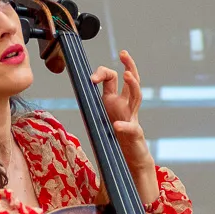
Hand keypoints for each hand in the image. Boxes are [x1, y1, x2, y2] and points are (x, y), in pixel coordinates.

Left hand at [89, 50, 152, 173]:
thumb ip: (90, 104)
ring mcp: (132, 119)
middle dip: (129, 65)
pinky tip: (117, 126)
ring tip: (127, 74)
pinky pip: (131, 129)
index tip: (92, 78)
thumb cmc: (113, 138)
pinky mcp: (135, 135)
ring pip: (137, 97)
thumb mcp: (99, 117)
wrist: (127, 160)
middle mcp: (126, 106)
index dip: (102, 73)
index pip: (112, 79)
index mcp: (115, 100)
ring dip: (133, 85)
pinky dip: (124, 126)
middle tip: (124, 53)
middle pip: (132, 81)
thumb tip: (77, 90)